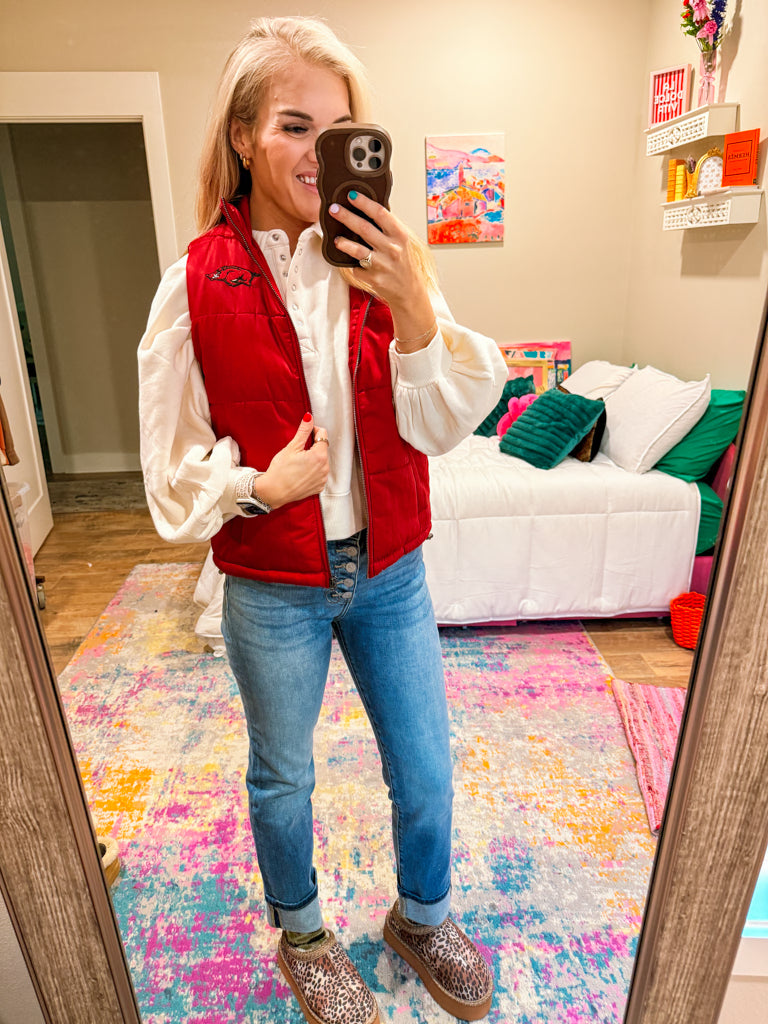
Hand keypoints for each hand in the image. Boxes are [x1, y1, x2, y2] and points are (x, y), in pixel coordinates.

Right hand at [256, 414, 329, 508]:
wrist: (274, 491)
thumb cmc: (280, 471)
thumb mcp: (291, 447)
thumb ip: (303, 431)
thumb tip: (309, 418)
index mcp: (319, 456)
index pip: (323, 435)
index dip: (314, 431)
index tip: (306, 434)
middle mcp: (325, 468)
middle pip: (323, 449)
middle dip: (313, 446)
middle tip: (299, 450)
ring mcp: (322, 479)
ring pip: (322, 462)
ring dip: (314, 459)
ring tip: (299, 462)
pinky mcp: (319, 487)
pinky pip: (319, 474)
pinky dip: (313, 471)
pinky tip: (301, 472)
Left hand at [330, 193, 435, 349]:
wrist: (409, 292)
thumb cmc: (404, 264)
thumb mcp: (402, 242)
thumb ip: (387, 228)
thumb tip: (366, 209)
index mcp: (400, 236)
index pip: (380, 213)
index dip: (364, 203)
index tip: (352, 195)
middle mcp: (392, 249)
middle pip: (364, 228)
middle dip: (346, 216)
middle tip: (333, 209)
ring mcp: (382, 265)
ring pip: (357, 250)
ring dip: (343, 242)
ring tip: (336, 238)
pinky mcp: (373, 278)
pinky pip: (356, 268)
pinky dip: (350, 263)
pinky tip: (347, 260)